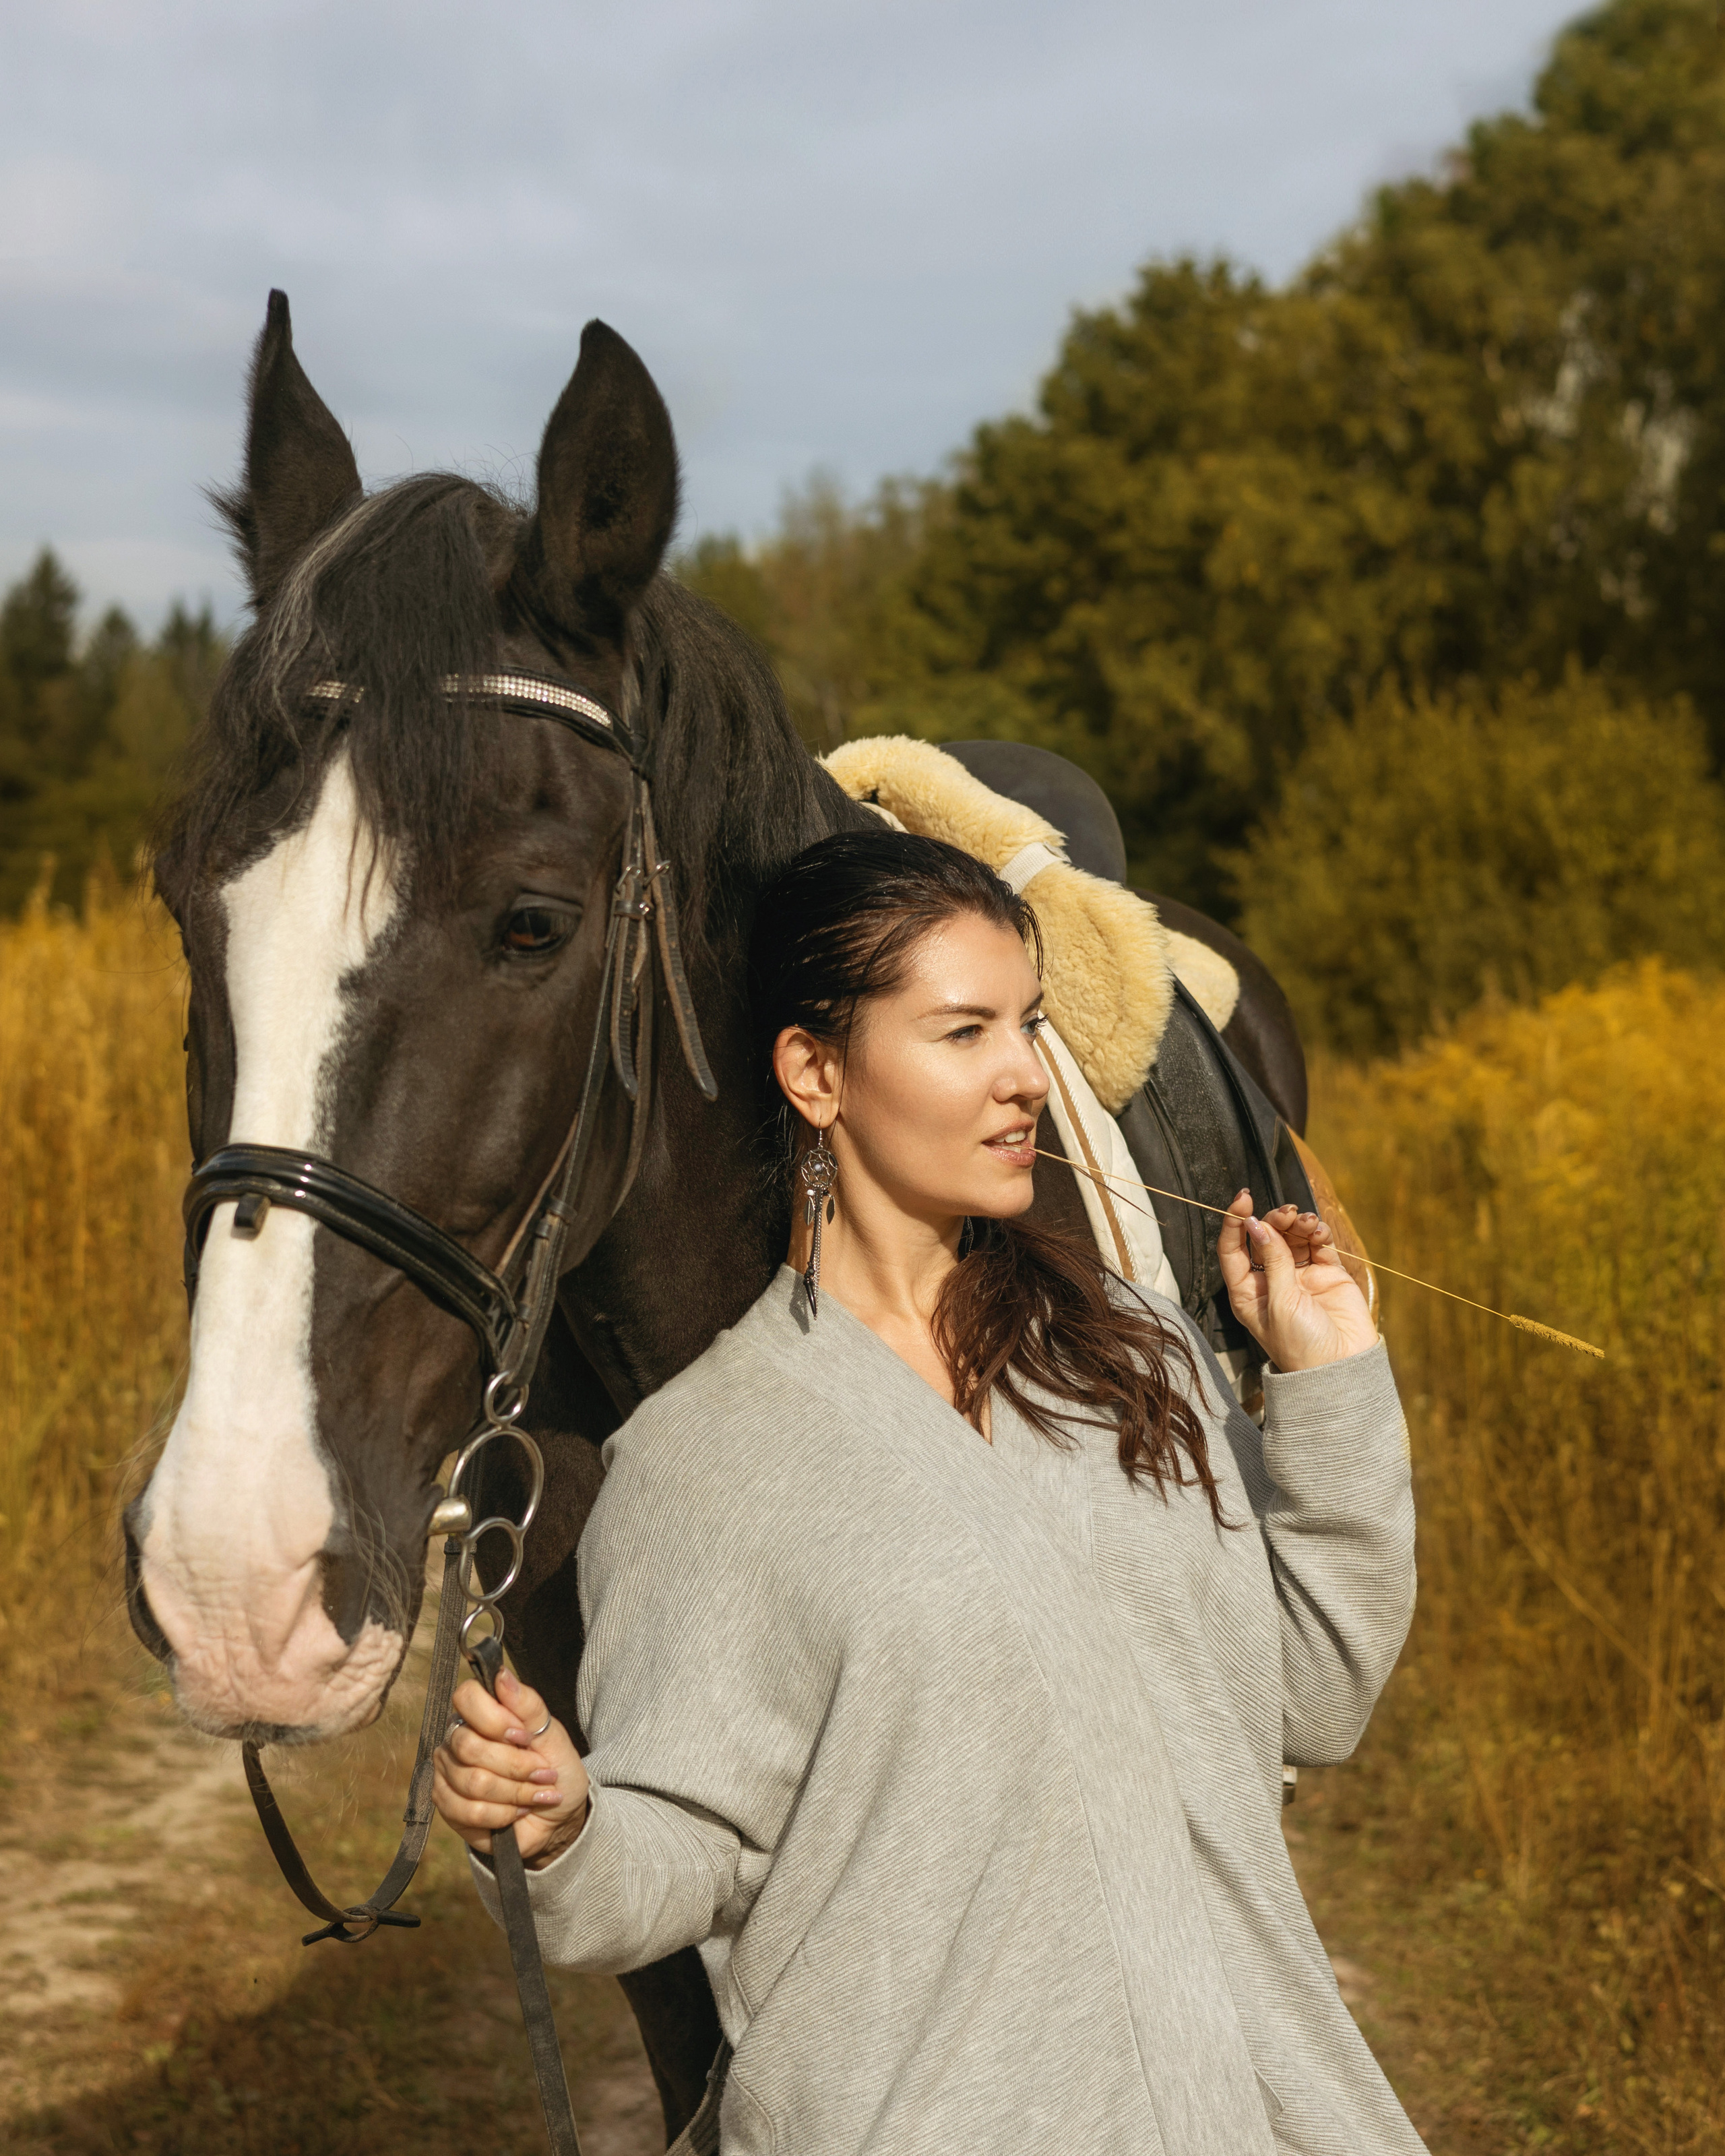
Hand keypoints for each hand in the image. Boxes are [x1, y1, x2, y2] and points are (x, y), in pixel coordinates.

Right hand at [432, 1665, 588, 1867]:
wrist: (557, 1815)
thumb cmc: (554, 1767)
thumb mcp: (551, 1735)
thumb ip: (527, 1705)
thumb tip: (502, 1674)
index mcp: (480, 1713)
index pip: (466, 1697)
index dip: (496, 1720)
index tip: (525, 1737)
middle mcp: (456, 1739)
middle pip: (470, 1747)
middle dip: (516, 1765)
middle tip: (543, 1772)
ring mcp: (447, 1774)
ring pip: (473, 1782)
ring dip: (515, 1793)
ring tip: (536, 1794)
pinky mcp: (448, 1808)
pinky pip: (469, 1813)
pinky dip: (503, 1814)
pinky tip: (518, 1811)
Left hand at [1217, 1190, 1377, 1372]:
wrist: (1342, 1368)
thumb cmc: (1301, 1345)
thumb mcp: (1280, 1303)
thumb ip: (1272, 1260)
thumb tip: (1257, 1224)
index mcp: (1247, 1292)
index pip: (1233, 1250)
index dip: (1235, 1223)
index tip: (1243, 1200)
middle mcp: (1271, 1281)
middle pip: (1265, 1237)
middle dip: (1274, 1220)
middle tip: (1288, 1213)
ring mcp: (1300, 1277)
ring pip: (1293, 1237)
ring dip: (1298, 1223)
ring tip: (1307, 1221)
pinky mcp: (1327, 1274)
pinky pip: (1319, 1245)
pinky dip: (1318, 1233)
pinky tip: (1319, 1231)